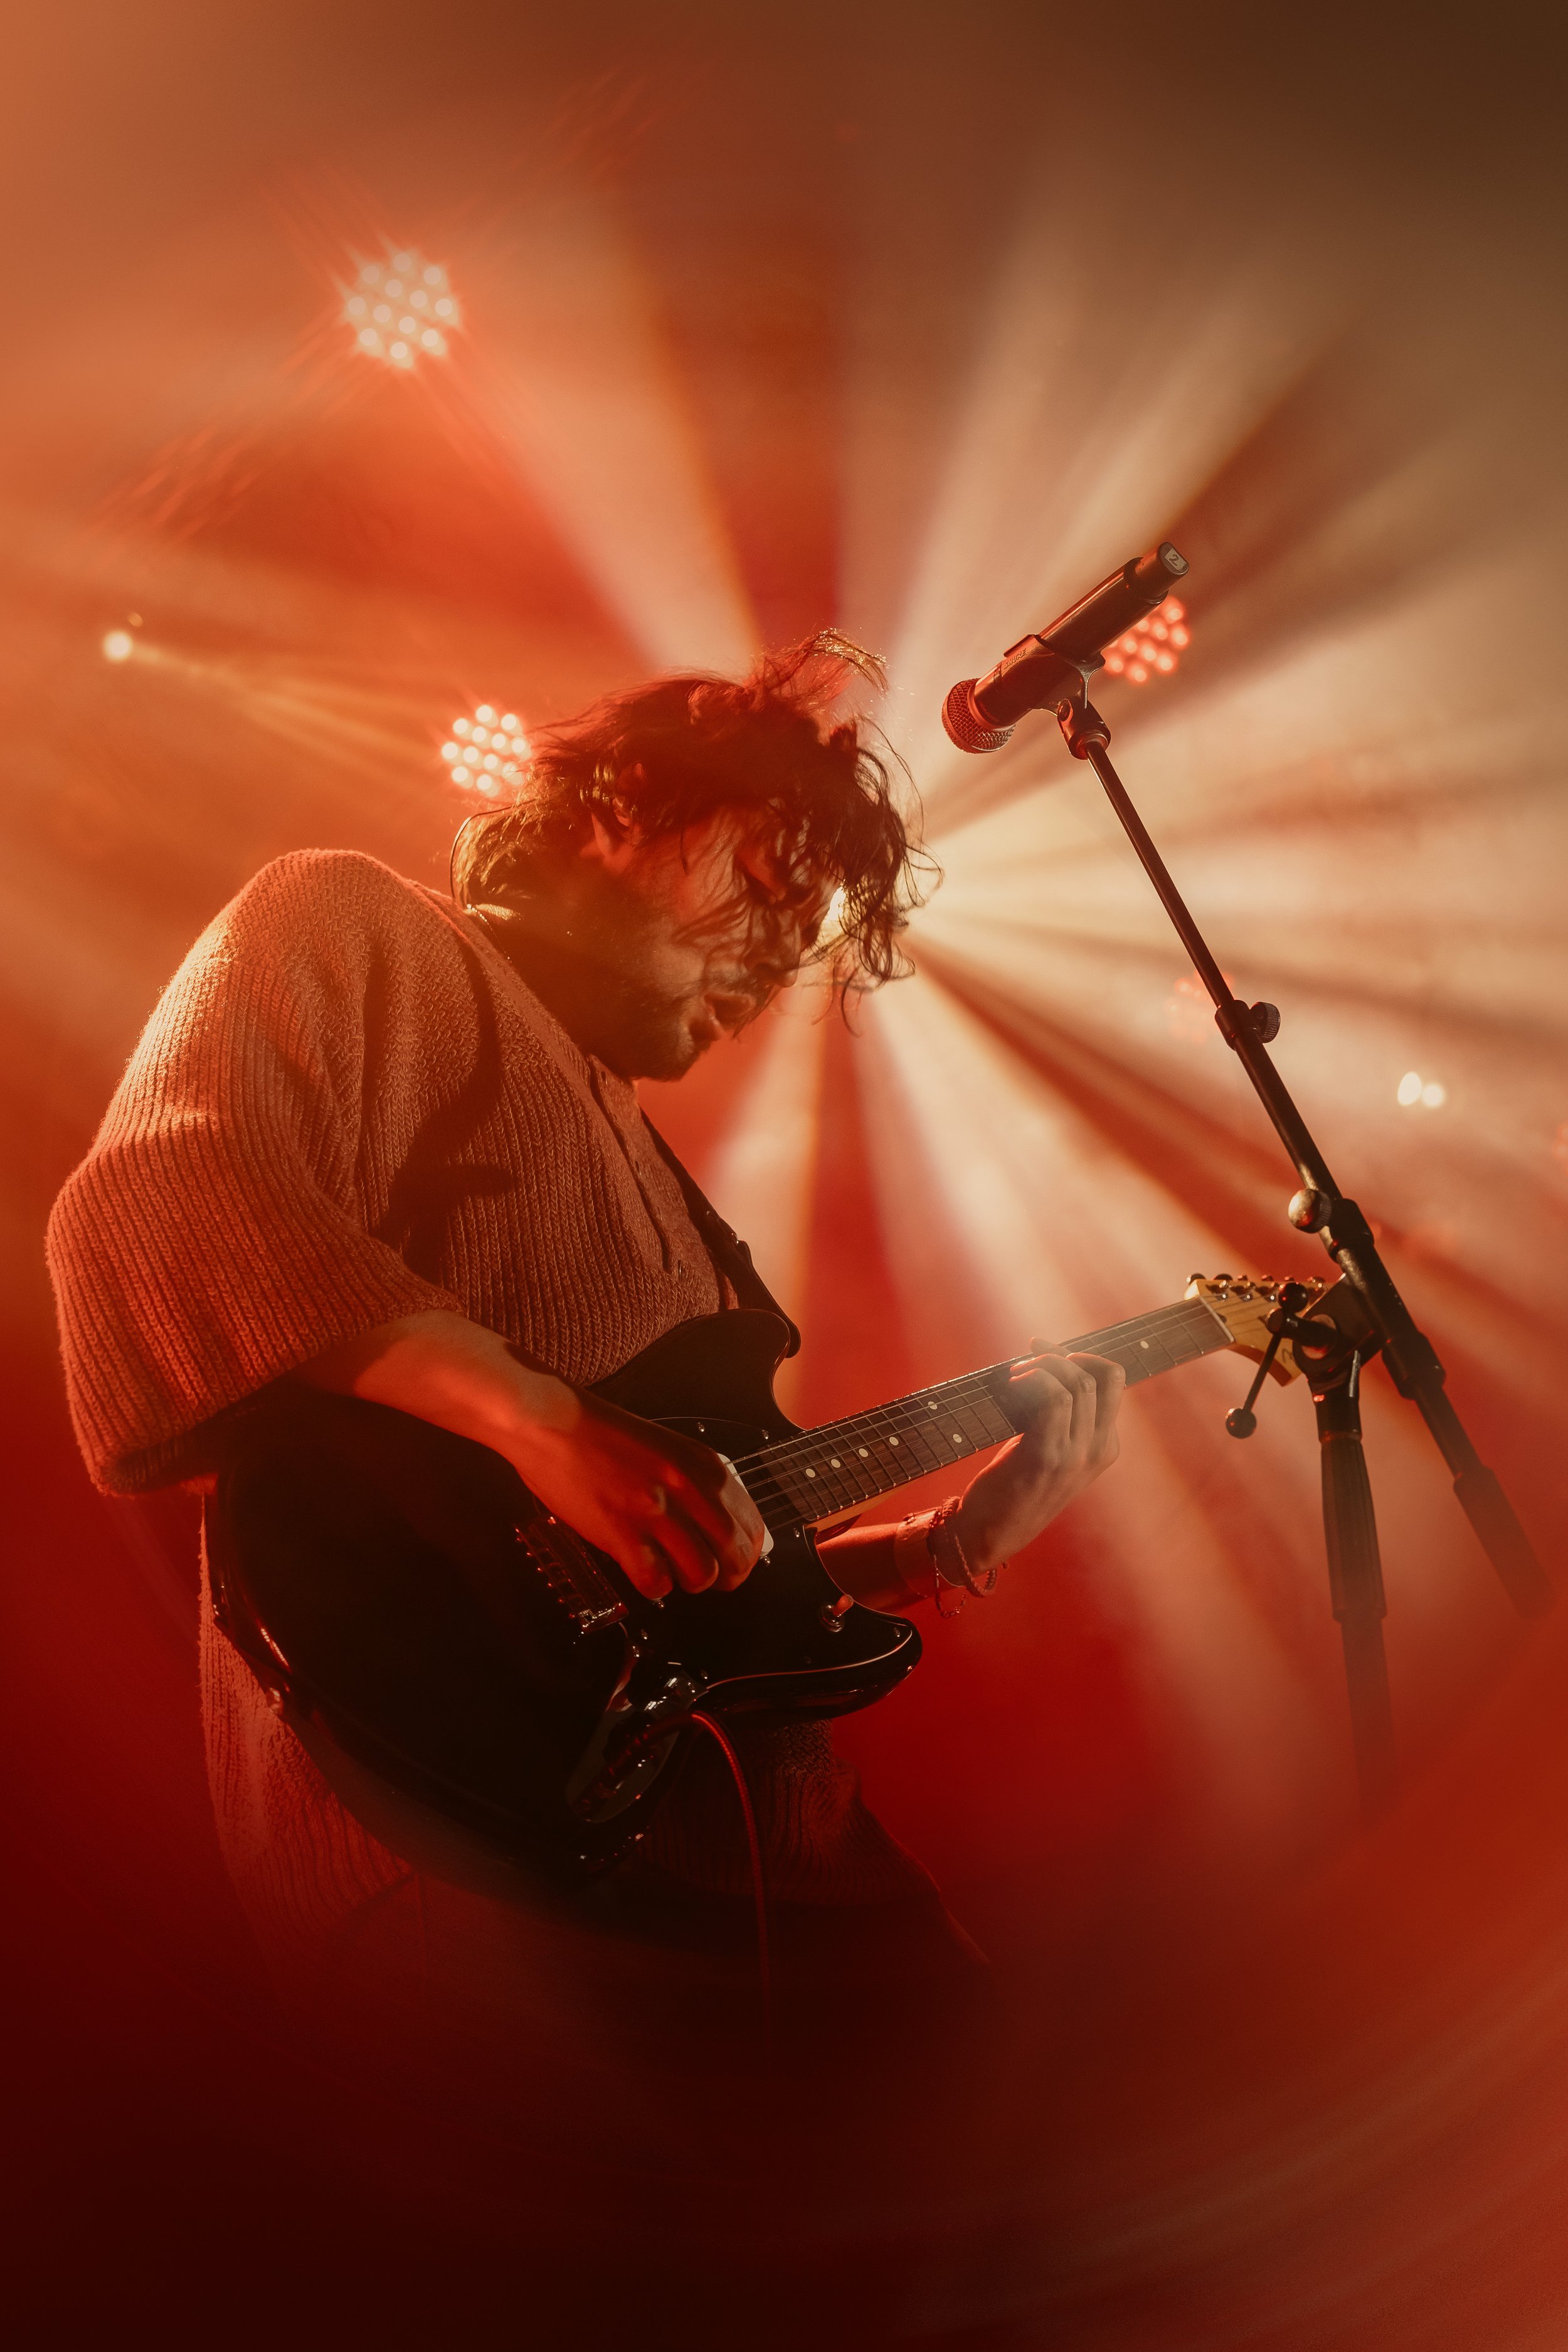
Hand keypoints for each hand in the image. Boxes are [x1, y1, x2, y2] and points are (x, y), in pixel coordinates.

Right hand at [295, 1308, 765, 1603]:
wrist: (550, 1420)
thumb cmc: (602, 1434)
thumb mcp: (667, 1448)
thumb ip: (698, 1484)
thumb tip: (725, 1529)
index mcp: (702, 1465)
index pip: (752, 1525)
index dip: (747, 1554)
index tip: (734, 1563)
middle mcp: (686, 1487)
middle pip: (735, 1556)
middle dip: (727, 1578)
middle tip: (707, 1580)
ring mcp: (654, 1510)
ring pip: (701, 1574)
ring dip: (689, 1583)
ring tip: (670, 1573)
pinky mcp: (620, 1529)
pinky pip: (655, 1581)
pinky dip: (654, 1587)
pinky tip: (640, 1572)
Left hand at [955, 1344, 1124, 1576]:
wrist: (990, 1533)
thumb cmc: (1014, 1486)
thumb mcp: (1051, 1452)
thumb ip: (1063, 1419)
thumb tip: (1049, 1365)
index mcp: (1104, 1448)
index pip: (1113, 1383)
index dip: (1081, 1357)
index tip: (1046, 1351)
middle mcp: (1098, 1450)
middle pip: (1105, 1377)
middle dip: (1066, 1354)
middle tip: (1032, 1354)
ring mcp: (1076, 1455)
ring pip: (1080, 1384)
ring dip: (1044, 1365)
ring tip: (1016, 1374)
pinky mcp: (1048, 1456)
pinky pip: (1055, 1398)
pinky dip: (1034, 1379)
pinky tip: (1014, 1384)